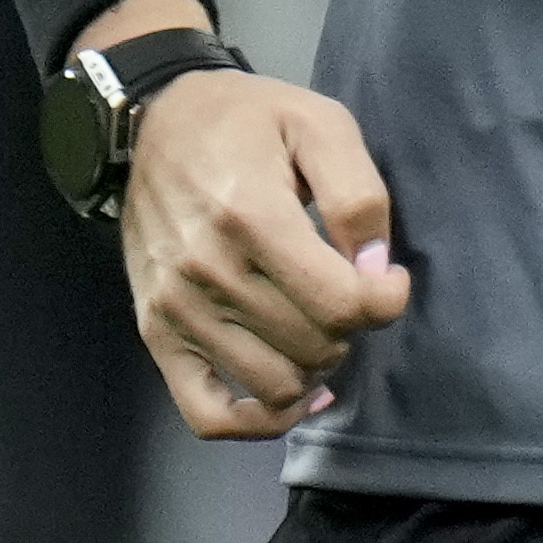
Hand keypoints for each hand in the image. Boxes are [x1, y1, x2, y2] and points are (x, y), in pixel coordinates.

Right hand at [118, 62, 409, 434]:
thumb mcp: (321, 126)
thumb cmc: (248, 121)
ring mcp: (176, 309)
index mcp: (250, 217)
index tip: (389, 279)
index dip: (385, 301)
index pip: (340, 304)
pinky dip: (259, 421)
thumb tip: (374, 271)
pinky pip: (208, 413)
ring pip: (275, 385)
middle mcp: (207, 271)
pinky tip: (295, 395)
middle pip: (315, 346)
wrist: (154, 122)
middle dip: (353, 328)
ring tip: (320, 327)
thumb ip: (360, 196)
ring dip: (318, 368)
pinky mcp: (157, 333)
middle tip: (348, 295)